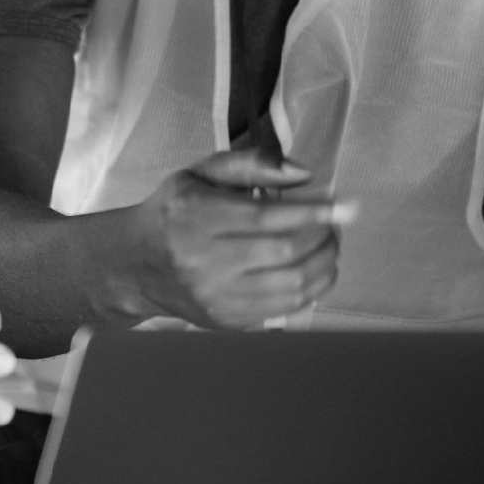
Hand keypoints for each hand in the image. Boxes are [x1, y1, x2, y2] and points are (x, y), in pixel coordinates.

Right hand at [124, 147, 345, 329]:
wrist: (136, 264)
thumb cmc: (175, 211)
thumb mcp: (202, 173)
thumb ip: (252, 164)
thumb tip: (304, 174)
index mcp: (196, 218)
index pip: (267, 217)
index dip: (314, 211)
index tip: (347, 206)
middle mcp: (203, 261)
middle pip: (285, 252)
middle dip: (323, 236)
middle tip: (336, 224)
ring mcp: (216, 296)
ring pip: (292, 285)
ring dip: (324, 264)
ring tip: (329, 245)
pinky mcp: (227, 320)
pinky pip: (285, 308)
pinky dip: (311, 288)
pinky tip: (315, 270)